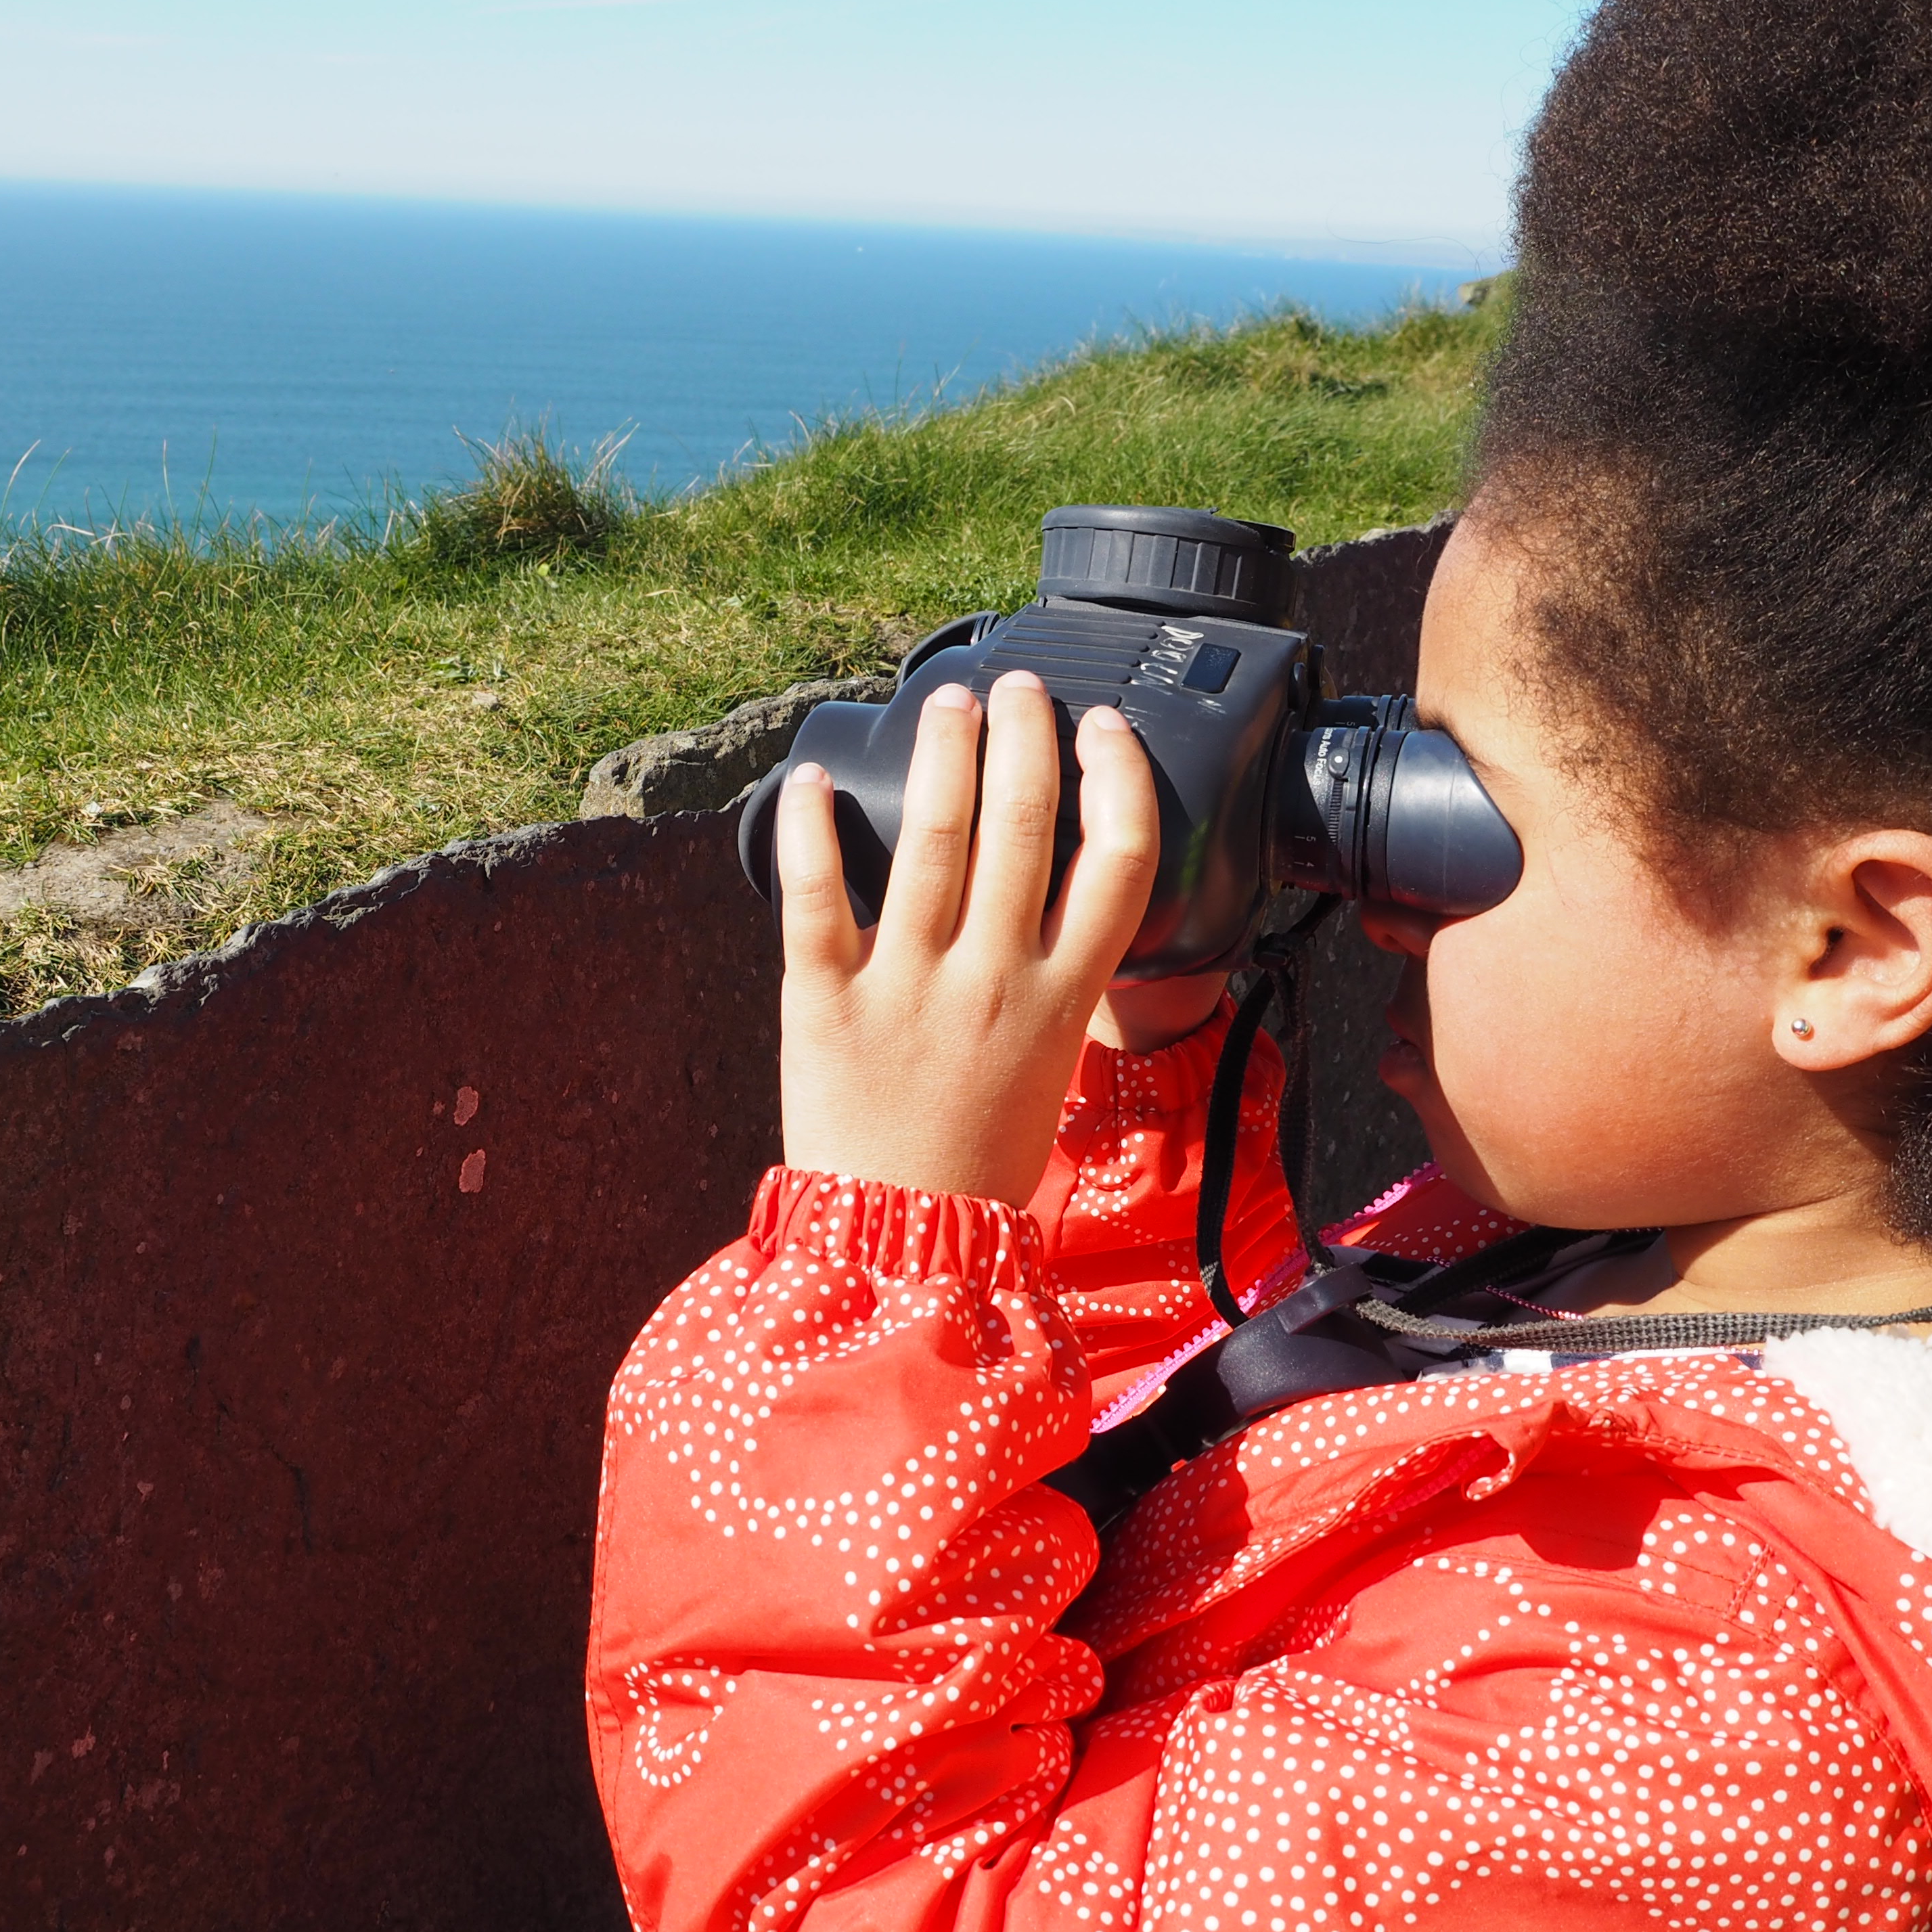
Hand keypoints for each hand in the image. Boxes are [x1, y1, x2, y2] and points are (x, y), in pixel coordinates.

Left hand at [776, 670, 1162, 1201]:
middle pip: (1025, 823)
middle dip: (1025, 735)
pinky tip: (816, 777)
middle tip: (1018, 687)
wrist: (900, 1244)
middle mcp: (991, 978)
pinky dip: (812, 826)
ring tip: (949, 702)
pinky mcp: (824, 999)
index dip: (1118, 778)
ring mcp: (907, 984)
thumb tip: (1053, 902)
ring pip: (933, 836)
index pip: (1119, 861)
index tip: (1101, 730)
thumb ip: (1054, 983)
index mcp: (1060, 998)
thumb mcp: (1049, 1066)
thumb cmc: (977, 1159)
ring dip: (944, 752)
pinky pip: (816, 894)